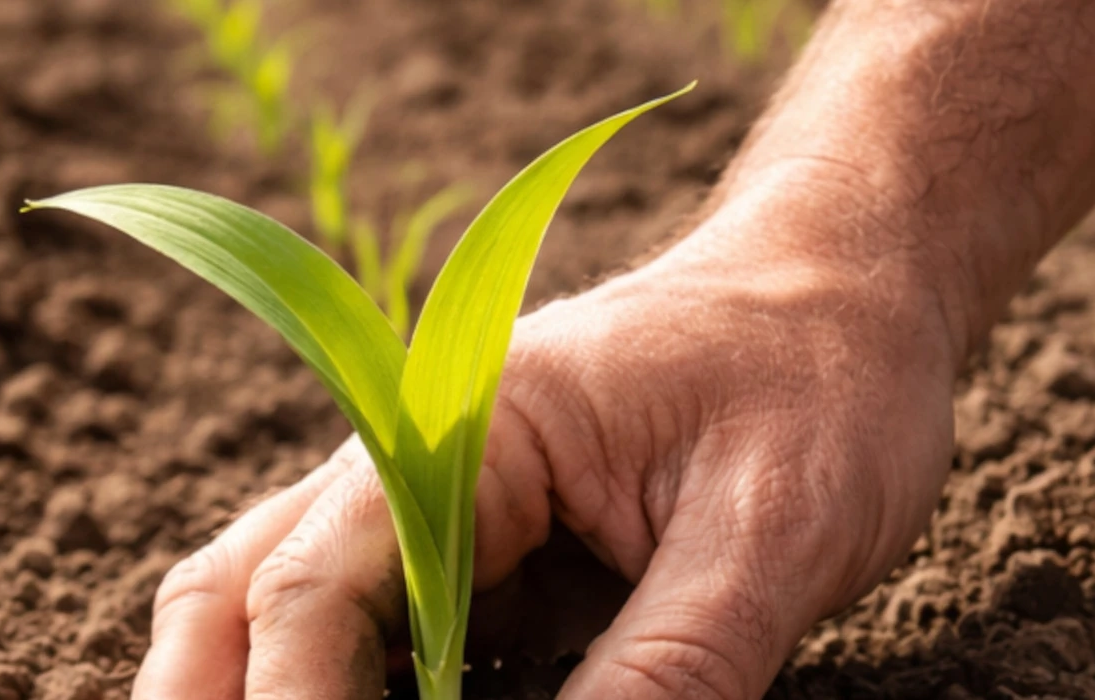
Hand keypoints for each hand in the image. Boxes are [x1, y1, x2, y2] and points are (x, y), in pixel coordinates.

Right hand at [131, 174, 965, 698]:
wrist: (854, 298)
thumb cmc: (822, 378)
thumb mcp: (770, 533)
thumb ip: (667, 672)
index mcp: (466, 425)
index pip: (310, 591)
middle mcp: (419, 466)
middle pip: (240, 601)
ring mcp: (444, 519)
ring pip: (287, 622)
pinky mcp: (488, 568)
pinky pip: (380, 650)